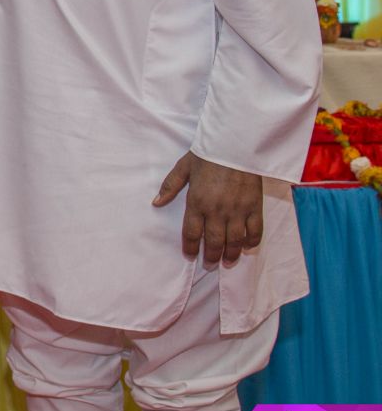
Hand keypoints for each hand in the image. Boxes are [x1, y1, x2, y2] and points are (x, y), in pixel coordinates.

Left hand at [152, 151, 264, 265]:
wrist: (235, 145)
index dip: (190, 247)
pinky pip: (255, 230)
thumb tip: (156, 202)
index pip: (191, 232)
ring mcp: (237, 210)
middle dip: (210, 256)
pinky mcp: (254, 207)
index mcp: (197, 202)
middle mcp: (217, 210)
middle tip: (209, 264)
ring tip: (227, 262)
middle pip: (213, 241)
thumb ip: (170, 186)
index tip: (190, 255)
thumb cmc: (208, 154)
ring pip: (234, 241)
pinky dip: (252, 242)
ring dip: (231, 254)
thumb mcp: (183, 167)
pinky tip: (248, 247)